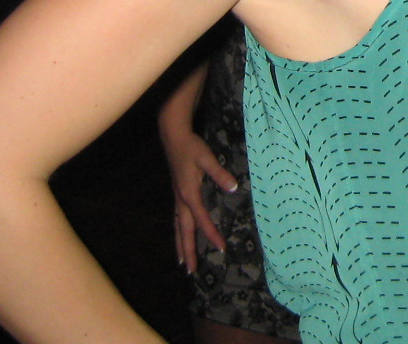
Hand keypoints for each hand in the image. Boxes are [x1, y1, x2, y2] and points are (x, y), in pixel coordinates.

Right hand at [157, 118, 235, 272]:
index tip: (222, 248)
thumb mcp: (207, 158)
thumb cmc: (191, 147)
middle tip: (191, 271)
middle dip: (188, 251)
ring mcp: (177, 198)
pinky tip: (180, 237)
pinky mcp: (177, 194)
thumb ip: (219, 173)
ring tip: (182, 263)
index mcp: (189, 194)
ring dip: (180, 245)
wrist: (173, 137)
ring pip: (177, 228)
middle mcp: (181, 200)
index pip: (202, 220)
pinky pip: (176, 220)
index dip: (212, 234)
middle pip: (183, 231)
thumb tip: (234, 187)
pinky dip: (178, 233)